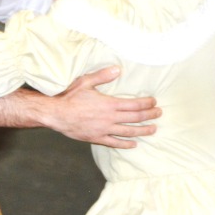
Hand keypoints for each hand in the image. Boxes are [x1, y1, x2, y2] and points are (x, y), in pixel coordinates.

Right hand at [41, 65, 160, 148]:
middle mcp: (109, 118)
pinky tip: (134, 144)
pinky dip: (126, 144)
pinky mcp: (97, 138)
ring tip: (153, 129)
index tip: (154, 102)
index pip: (134, 104)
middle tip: (159, 114)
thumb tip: (118, 69)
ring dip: (143, 130)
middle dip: (149, 116)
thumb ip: (102, 76)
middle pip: (135, 118)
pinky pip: (115, 143)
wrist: (56, 114)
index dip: (146, 103)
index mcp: (109, 103)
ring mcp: (104, 130)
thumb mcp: (85, 81)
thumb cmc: (69, 96)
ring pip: (128, 132)